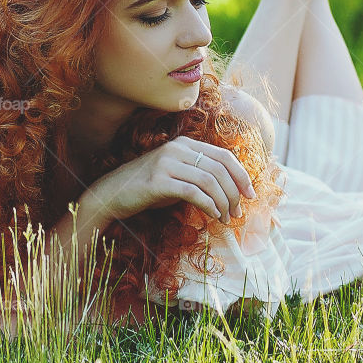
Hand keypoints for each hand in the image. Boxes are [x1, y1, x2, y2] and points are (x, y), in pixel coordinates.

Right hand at [85, 136, 256, 225]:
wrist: (112, 194)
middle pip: (220, 169)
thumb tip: (231, 191)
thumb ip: (200, 176)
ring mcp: (167, 163)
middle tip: (237, 213)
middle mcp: (177, 149)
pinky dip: (208, 205)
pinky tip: (212, 215)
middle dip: (234, 193)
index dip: (241, 176)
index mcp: (185, 144)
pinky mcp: (158, 181)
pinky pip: (193, 192)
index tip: (250, 195)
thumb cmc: (148, 188)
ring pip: (209, 181)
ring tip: (225, 218)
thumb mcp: (177, 176)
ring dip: (223, 203)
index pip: (224, 156)